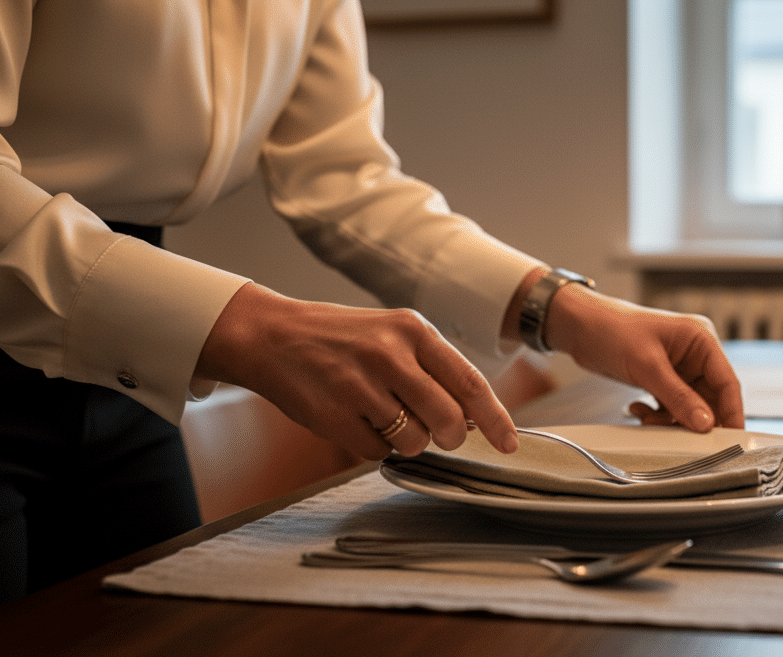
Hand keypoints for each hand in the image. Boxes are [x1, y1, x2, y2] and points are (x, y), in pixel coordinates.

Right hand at [195, 283, 517, 459]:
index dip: (495, 419)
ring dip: (406, 440)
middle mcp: (390, 354)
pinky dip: (372, 445)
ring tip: (381, 414)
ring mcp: (360, 385)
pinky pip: (375, 452)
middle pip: (448, 420)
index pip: (470, 383)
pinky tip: (355, 419)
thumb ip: (434, 369)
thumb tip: (474, 416)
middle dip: (449, 437)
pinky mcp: (333, 415)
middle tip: (439, 434)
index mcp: (413, 330)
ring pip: (413, 441)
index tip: (509, 442)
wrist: (272, 336)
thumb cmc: (342, 339)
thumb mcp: (393, 335)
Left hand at [542, 284, 743, 431]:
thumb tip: (705, 424)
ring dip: (671, 420)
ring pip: (689, 407)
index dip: (731, 412)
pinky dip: (657, 415)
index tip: (730, 438)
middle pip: (710, 399)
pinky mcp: (661, 379)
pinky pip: (670, 406)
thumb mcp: (648, 366)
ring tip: (648, 419)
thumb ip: (678, 397)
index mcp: (701, 340)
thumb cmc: (613, 330)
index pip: (727, 382)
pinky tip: (638, 410)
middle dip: (694, 420)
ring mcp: (678, 368)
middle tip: (681, 438)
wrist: (579, 327)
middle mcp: (694, 354)